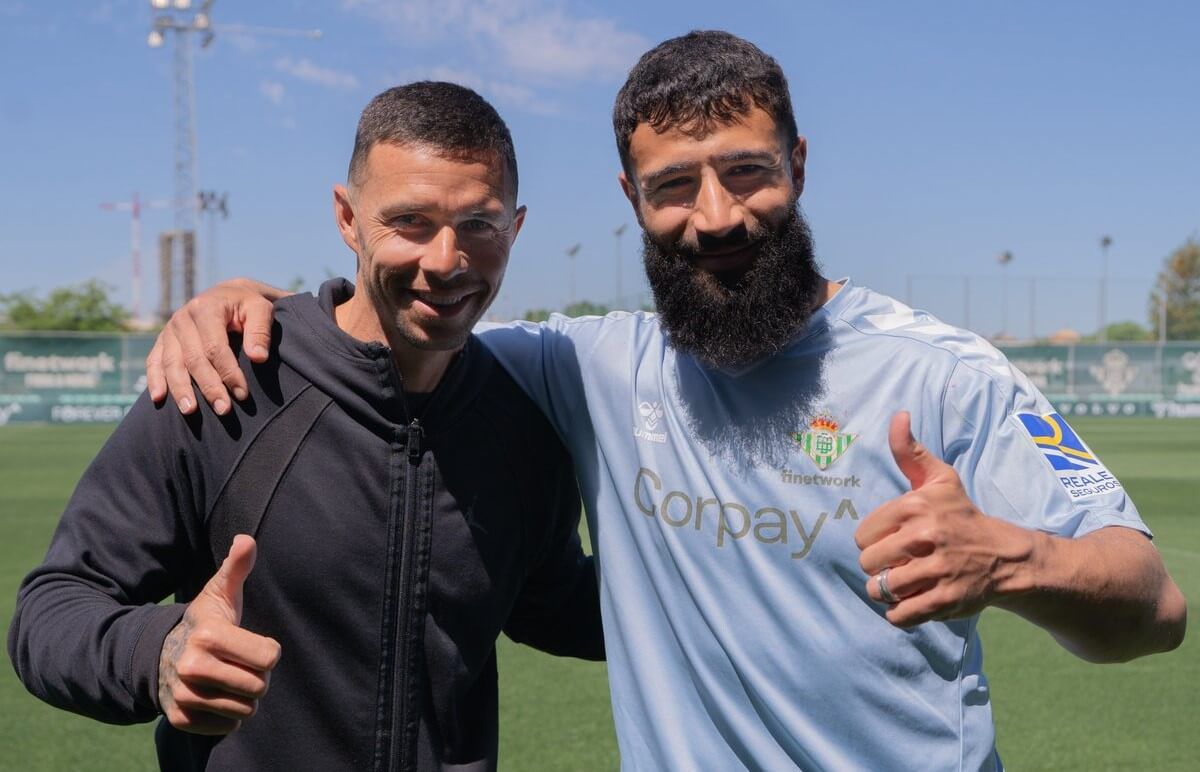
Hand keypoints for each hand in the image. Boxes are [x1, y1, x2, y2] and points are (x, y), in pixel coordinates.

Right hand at [145, 279, 281, 415]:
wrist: (228, 294)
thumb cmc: (247, 305)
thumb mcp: (260, 309)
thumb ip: (260, 331)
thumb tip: (258, 358)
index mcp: (206, 308)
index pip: (215, 347)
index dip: (228, 372)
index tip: (242, 394)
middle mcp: (183, 318)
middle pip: (193, 359)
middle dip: (208, 387)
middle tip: (223, 410)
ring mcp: (170, 330)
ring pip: (172, 363)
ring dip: (180, 389)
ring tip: (190, 411)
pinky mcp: (163, 340)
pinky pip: (154, 361)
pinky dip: (155, 380)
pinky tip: (158, 398)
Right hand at [158, 535, 281, 734]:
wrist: (159, 655)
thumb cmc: (205, 623)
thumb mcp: (218, 594)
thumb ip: (236, 567)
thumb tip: (246, 539)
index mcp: (209, 635)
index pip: (269, 657)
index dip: (267, 652)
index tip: (251, 644)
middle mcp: (192, 667)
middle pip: (259, 686)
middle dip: (257, 676)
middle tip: (239, 664)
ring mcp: (184, 695)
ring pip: (245, 710)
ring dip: (244, 698)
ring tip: (227, 679)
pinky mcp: (180, 718)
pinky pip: (227, 727)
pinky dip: (227, 716)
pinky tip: (215, 696)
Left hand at [855, 412, 1033, 627]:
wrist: (1006, 556)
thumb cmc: (962, 515)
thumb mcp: (940, 480)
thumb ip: (911, 452)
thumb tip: (899, 416)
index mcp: (916, 507)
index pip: (863, 535)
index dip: (875, 541)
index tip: (894, 539)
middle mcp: (926, 537)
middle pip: (867, 564)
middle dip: (878, 567)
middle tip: (899, 563)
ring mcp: (937, 571)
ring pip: (880, 589)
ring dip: (887, 591)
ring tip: (904, 582)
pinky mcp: (945, 601)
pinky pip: (899, 615)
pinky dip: (900, 613)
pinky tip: (913, 600)